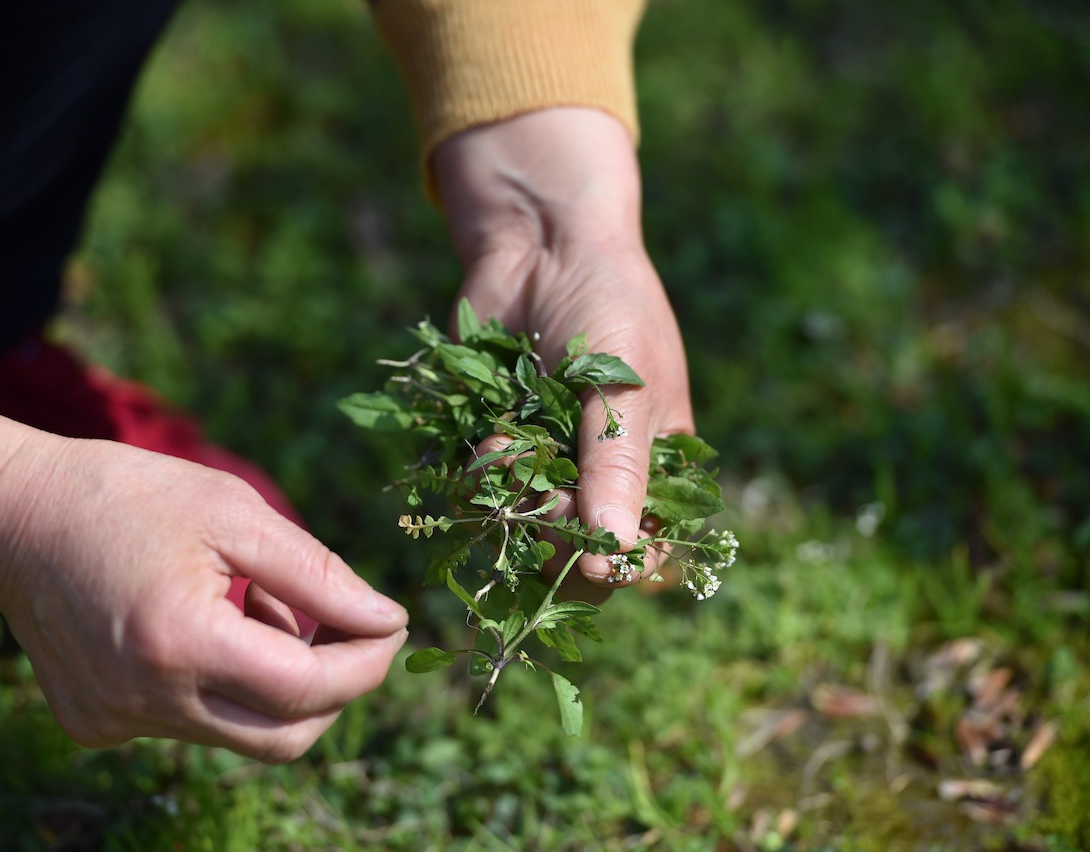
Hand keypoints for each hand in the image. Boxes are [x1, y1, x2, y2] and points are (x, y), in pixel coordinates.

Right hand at [0, 400, 407, 761]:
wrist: (15, 516)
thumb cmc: (131, 497)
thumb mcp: (236, 514)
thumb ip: (319, 576)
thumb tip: (387, 621)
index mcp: (180, 643)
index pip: (307, 689)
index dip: (366, 663)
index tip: (394, 626)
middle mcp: (145, 701)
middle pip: (283, 738)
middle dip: (333, 689)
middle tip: (347, 628)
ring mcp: (116, 721)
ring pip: (239, 732)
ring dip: (275, 680)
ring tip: (259, 607)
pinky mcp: (97, 725)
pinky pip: (190, 723)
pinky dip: (222, 683)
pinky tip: (206, 623)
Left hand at [433, 107, 694, 600]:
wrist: (538, 245)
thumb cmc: (608, 308)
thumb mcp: (624, 391)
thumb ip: (616, 473)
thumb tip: (615, 561)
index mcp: (654, 466)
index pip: (642, 549)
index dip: (617, 565)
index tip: (595, 562)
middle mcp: (598, 474)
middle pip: (576, 552)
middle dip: (556, 538)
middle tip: (546, 504)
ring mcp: (543, 460)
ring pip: (523, 525)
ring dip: (513, 500)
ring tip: (509, 448)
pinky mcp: (494, 440)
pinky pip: (481, 488)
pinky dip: (481, 472)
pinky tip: (487, 437)